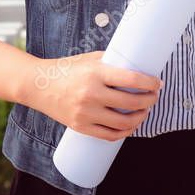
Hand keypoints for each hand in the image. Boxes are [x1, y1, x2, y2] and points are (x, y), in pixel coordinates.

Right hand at [27, 50, 162, 141]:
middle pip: (131, 102)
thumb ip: (112, 62)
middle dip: (149, 100)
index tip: (158, 83)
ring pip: (123, 122)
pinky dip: (124, 133)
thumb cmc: (66, 68)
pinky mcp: (80, 126)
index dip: (150, 83)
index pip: (131, 80)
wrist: (37, 85)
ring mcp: (85, 113)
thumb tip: (137, 65)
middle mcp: (91, 94)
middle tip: (154, 96)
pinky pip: (109, 135)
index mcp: (95, 73)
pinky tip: (131, 125)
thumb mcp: (89, 59)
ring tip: (145, 110)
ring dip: (140, 118)